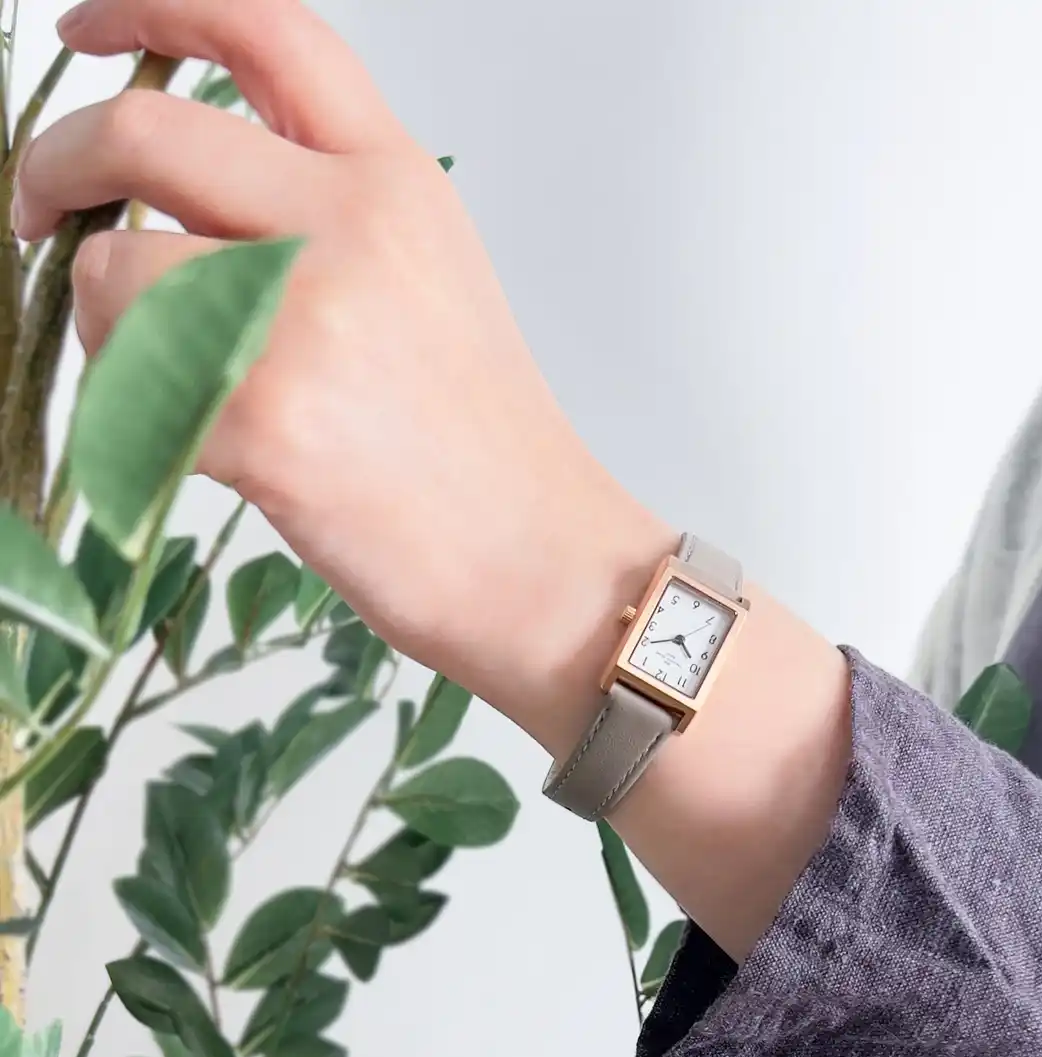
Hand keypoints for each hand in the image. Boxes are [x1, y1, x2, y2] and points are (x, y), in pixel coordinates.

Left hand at [36, 0, 852, 965]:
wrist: (541, 565)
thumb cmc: (488, 453)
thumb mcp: (431, 286)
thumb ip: (326, 217)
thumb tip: (185, 206)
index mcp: (400, 186)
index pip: (268, 29)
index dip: (157, 7)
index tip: (89, 31)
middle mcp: (353, 225)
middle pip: (141, 129)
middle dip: (55, 167)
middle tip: (41, 212)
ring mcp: (303, 315)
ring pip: (110, 269)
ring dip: (104, 326)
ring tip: (169, 388)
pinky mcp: (259, 415)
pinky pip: (122, 382)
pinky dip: (129, 414)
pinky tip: (200, 449)